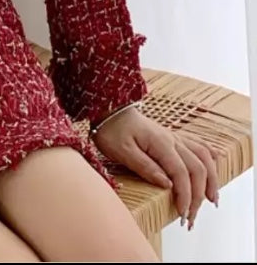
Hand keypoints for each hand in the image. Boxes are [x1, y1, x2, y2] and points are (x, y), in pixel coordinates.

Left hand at [91, 107, 219, 229]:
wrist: (108, 109)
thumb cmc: (111, 130)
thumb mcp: (121, 151)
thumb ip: (144, 167)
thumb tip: (167, 184)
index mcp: (160, 143)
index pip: (181, 173)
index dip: (185, 195)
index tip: (181, 214)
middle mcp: (172, 139)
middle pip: (197, 168)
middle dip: (199, 195)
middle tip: (191, 217)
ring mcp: (173, 137)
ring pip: (203, 157)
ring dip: (211, 179)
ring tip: (212, 200)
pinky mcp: (171, 138)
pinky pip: (197, 145)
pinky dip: (210, 157)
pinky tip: (217, 163)